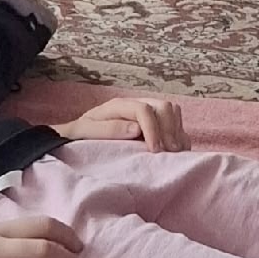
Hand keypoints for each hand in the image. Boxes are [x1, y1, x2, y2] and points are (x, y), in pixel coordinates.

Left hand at [55, 95, 187, 151]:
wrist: (78, 135)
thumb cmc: (81, 134)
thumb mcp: (87, 132)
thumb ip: (109, 129)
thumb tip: (136, 129)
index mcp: (119, 106)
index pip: (144, 110)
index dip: (153, 130)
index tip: (155, 151)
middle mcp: (136, 105)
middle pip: (163, 107)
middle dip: (169, 130)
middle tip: (168, 152)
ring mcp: (147, 112)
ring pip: (173, 112)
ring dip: (176, 132)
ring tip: (173, 152)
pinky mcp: (154, 123)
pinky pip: (175, 123)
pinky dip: (179, 135)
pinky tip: (176, 151)